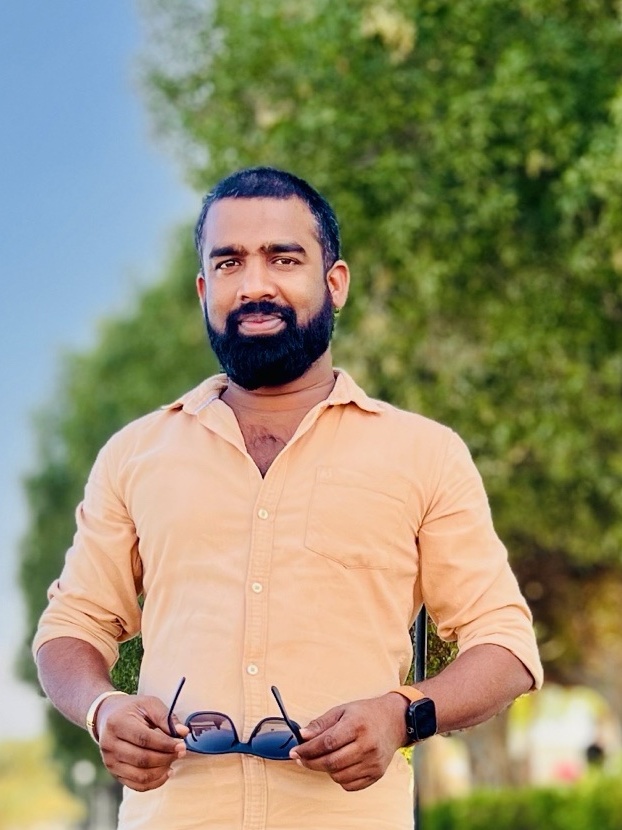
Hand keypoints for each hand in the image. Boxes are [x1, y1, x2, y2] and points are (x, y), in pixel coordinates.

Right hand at [96, 694, 188, 791]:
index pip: (144, 739)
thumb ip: (166, 718)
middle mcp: (110, 745)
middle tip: (182, 752)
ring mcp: (110, 762)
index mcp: (117, 723)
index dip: (165, 744)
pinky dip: (154, 782)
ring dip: (162, 771)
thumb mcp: (149, 704)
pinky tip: (166, 772)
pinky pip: (136, 785)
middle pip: (142, 759)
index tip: (181, 744)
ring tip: (174, 760)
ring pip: (140, 775)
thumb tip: (183, 732)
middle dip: (166, 758)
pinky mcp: (114, 773)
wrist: (108, 716)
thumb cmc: (133, 709)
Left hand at [289, 693, 407, 790]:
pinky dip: (340, 778)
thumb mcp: (342, 710)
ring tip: (324, 758)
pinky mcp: (376, 774)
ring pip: (339, 776)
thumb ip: (321, 723)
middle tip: (301, 759)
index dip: (307, 750)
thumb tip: (303, 736)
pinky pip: (350, 785)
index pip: (326, 743)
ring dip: (325, 770)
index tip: (295, 751)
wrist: (394, 721)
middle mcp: (367, 745)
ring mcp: (373, 762)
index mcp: (357, 725)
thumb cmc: (366, 714)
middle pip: (331, 762)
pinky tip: (339, 766)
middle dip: (311, 762)